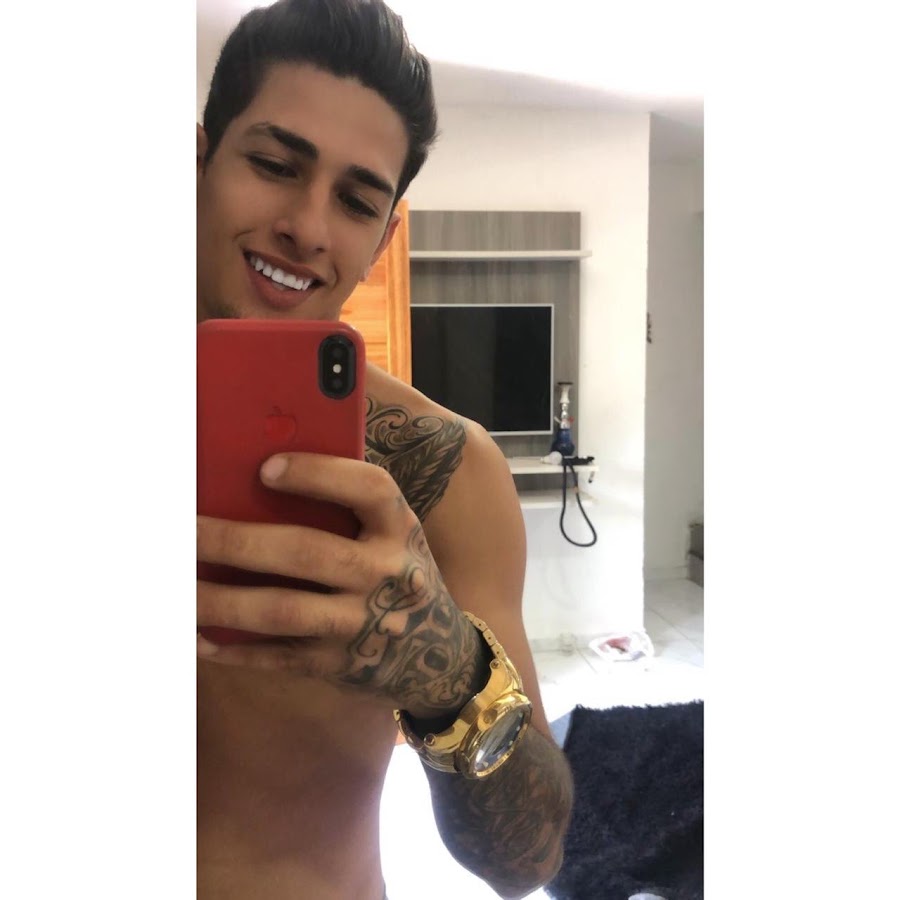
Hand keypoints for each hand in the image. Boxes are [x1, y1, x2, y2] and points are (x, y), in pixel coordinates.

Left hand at [197, 452, 482, 718]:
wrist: (438, 655)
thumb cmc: (397, 574)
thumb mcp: (391, 536)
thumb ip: (346, 510)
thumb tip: (258, 480)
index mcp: (399, 529)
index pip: (369, 489)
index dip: (319, 474)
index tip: (264, 468)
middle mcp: (386, 574)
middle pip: (305, 551)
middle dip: (235, 540)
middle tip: (183, 531)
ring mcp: (362, 625)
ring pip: (281, 610)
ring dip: (219, 600)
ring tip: (176, 588)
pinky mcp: (338, 665)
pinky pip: (277, 657)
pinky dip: (233, 648)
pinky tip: (197, 637)